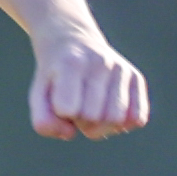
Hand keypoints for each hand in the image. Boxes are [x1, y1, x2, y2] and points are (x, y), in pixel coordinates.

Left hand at [28, 26, 148, 141]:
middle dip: (81, 121)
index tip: (60, 101)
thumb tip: (70, 134)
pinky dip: (123, 124)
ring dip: (102, 126)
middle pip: (94, 117)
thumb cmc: (55, 76)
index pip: (68, 109)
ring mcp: (121, 69)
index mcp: (71, 63)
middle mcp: (100, 62)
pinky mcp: (136, 77)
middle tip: (77, 106)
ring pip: (117, 119)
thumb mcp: (39, 94)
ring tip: (93, 110)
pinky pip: (138, 118)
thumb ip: (43, 122)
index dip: (61, 114)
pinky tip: (110, 112)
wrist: (73, 41)